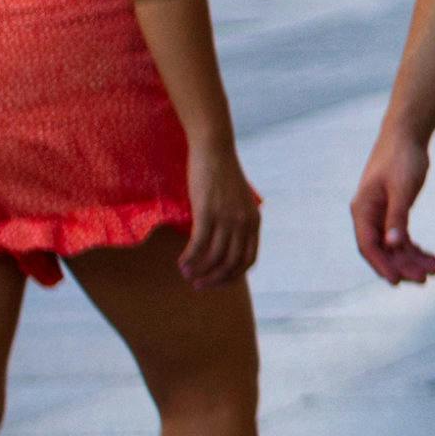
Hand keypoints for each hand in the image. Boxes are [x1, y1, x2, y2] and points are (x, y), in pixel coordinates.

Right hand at [182, 135, 265, 287]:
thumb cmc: (221, 175)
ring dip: (199, 271)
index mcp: (254, 222)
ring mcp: (227, 218)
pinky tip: (180, 263)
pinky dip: (190, 258)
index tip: (216, 282)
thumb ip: (235, 221)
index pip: (248, 260)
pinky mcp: (208, 212)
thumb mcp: (236, 201)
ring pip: (215, 257)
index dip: (232, 277)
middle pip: (232, 264)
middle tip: (197, 285)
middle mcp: (244, 223)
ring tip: (186, 275)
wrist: (214, 149)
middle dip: (214, 280)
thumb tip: (222, 242)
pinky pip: (199, 244)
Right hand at [351, 131, 434, 287]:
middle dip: (403, 266)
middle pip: (382, 250)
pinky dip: (414, 248)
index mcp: (363, 210)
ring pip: (393, 246)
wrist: (407, 136)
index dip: (382, 265)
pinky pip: (400, 237)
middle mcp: (367, 215)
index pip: (368, 245)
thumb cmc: (403, 158)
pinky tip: (430, 257)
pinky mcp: (392, 211)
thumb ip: (397, 216)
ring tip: (434, 269)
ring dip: (411, 259)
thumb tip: (392, 245)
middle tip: (426, 278)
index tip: (397, 281)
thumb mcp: (403, 188)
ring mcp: (379, 214)